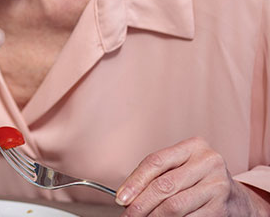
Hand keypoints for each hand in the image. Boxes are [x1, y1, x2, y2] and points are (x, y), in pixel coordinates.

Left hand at [117, 137, 269, 215]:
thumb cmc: (199, 180)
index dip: (135, 181)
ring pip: (174, 206)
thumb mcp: (181, 168)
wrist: (237, 199)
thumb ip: (157, 175)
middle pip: (163, 185)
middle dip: (141, 204)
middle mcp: (208, 162)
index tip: (121, 198)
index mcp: (194, 146)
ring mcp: (217, 186)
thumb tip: (126, 195)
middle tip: (128, 215)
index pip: (155, 162)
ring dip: (153, 216)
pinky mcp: (221, 208)